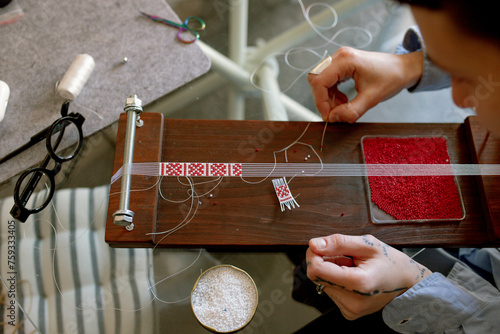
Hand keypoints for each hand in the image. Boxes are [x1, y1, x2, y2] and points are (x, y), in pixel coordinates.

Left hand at [306, 234, 430, 319]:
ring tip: (354, 268)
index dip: (314, 254)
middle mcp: (352, 302)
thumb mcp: (367, 244)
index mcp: (358, 283)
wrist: (408, 284)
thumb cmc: (391, 262)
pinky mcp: (349, 312)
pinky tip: (353, 277)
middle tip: (347, 257)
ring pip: (322, 283)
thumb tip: (313, 244)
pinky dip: (338, 280)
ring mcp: (350, 310)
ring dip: (333, 271)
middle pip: (317, 276)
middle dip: (326, 261)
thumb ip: (338, 243)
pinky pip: (331, 291)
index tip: (323, 246)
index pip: (316, 270)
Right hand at [307, 47, 422, 122]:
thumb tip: (333, 118)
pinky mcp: (342, 64)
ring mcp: (340, 59)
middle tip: (335, 112)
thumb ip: (351, 111)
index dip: (320, 101)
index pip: (319, 81)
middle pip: (316, 80)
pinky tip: (343, 99)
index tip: (328, 116)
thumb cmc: (391, 78)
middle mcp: (340, 56)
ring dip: (327, 97)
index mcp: (346, 60)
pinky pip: (328, 80)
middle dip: (323, 99)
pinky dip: (332, 93)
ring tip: (342, 106)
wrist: (404, 69)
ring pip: (321, 81)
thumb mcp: (371, 99)